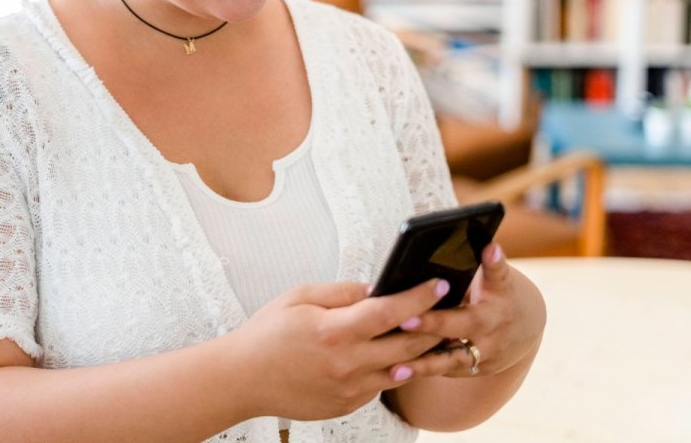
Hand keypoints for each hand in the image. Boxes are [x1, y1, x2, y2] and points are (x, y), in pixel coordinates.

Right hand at [224, 278, 480, 420]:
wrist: (243, 378)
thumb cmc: (266, 333)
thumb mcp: (299, 297)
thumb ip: (342, 292)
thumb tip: (377, 289)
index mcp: (334, 332)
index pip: (390, 312)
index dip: (419, 297)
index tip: (439, 285)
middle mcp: (346, 364)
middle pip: (407, 346)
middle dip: (433, 326)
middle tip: (447, 311)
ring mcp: (349, 389)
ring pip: (401, 370)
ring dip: (420, 353)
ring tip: (434, 335)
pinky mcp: (347, 405)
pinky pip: (380, 385)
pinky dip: (392, 370)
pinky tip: (396, 355)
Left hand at [390, 244, 545, 380]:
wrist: (522, 330)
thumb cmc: (498, 294)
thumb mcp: (498, 276)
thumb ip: (489, 263)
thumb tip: (480, 240)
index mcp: (500, 295)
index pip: (497, 276)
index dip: (493, 263)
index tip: (488, 248)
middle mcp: (494, 327)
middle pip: (462, 324)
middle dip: (434, 323)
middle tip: (404, 320)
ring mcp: (485, 353)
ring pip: (452, 359)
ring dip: (424, 364)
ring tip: (396, 367)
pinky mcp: (474, 369)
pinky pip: (445, 370)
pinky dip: (422, 371)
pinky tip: (395, 371)